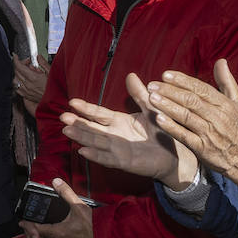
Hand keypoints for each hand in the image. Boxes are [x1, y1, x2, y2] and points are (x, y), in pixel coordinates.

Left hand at [13, 53, 49, 114]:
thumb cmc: (55, 88)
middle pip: (16, 72)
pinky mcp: (26, 96)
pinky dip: (18, 83)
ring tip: (24, 72)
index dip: (16, 60)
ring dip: (17, 74)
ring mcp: (26, 91)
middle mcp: (28, 85)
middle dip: (19, 65)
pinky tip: (23, 81)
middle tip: (27, 63)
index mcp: (33, 77)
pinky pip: (17, 88)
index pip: (19, 67)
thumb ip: (43, 63)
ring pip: (15, 80)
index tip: (15, 56)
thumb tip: (38, 57)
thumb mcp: (51, 72)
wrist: (55, 100)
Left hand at [19, 179, 94, 237]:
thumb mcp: (78, 205)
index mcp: (58, 231)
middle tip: (28, 226)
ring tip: (39, 231)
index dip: (28, 226)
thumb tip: (56, 182)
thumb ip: (66, 193)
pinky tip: (55, 234)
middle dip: (33, 233)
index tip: (21, 222)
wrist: (107, 236)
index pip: (37, 230)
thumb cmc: (93, 223)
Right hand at [60, 75, 195, 187]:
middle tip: (63, 117)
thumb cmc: (163, 131)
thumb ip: (140, 94)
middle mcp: (114, 135)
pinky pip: (107, 158)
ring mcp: (117, 149)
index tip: (72, 102)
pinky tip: (83, 151)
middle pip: (92, 128)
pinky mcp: (124, 162)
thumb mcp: (151, 108)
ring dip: (81, 137)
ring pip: (95, 141)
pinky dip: (96, 155)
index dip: (86, 108)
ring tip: (67, 131)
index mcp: (118, 121)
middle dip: (78, 123)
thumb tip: (130, 75)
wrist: (175, 154)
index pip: (98, 113)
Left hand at [146, 60, 237, 186]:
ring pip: (186, 116)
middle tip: (152, 85)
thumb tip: (221, 61)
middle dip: (170, 91)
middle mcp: (217, 117)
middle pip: (191, 100)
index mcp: (224, 104)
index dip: (182, 81)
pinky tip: (158, 119)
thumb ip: (227, 82)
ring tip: (151, 98)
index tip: (165, 74)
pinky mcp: (203, 148)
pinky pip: (185, 136)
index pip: (200, 88)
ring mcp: (210, 133)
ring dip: (167, 106)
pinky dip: (171, 127)